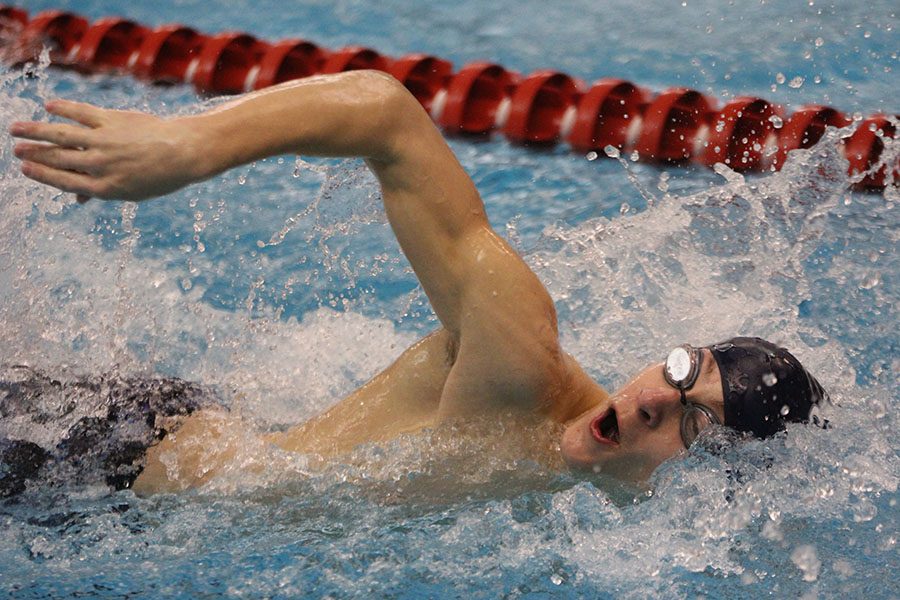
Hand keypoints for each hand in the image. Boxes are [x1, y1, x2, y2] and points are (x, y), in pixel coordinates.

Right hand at [10, 100, 202, 202]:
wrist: (185, 152)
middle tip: (15, 150)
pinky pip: (81, 113)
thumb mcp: (133, 191)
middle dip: (34, 154)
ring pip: (61, 135)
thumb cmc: (160, 175)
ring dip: (36, 131)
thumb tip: (77, 199)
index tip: (24, 169)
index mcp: (105, 188)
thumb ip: (103, 191)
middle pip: (58, 158)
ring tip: (16, 128)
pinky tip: (49, 107)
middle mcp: (100, 165)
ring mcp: (105, 141)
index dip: (41, 175)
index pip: (64, 181)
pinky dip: (63, 109)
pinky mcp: (112, 120)